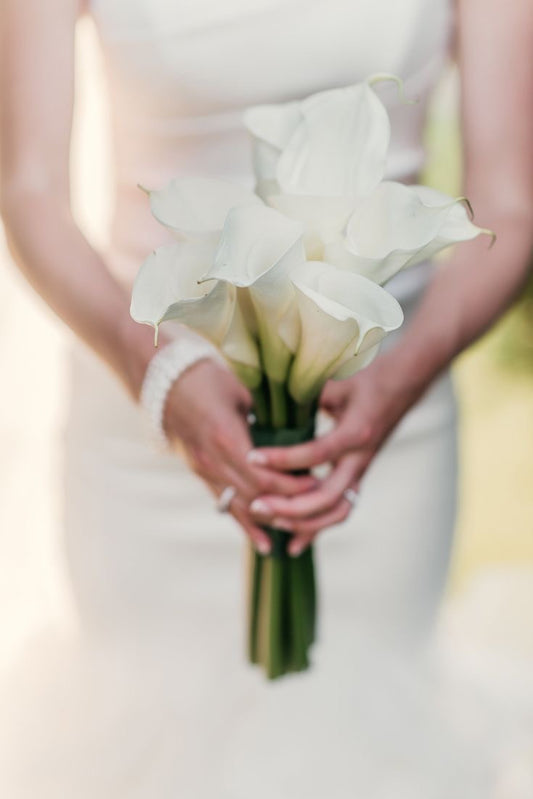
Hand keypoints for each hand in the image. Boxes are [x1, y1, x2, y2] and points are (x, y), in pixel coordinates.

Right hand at [163, 358, 316, 553]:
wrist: (163, 381)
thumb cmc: (208, 377)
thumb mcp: (243, 391)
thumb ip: (268, 415)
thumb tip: (303, 430)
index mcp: (226, 437)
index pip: (265, 475)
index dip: (292, 484)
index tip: (317, 482)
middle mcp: (212, 460)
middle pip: (256, 495)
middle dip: (288, 502)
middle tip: (316, 502)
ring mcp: (202, 470)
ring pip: (241, 507)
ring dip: (271, 519)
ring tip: (300, 530)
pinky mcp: (198, 474)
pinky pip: (225, 505)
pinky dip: (248, 525)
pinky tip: (266, 545)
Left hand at [247, 360, 419, 554]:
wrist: (403, 384)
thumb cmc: (366, 378)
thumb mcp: (336, 382)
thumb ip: (307, 393)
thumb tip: (267, 396)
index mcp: (355, 433)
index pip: (315, 453)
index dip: (282, 458)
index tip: (250, 457)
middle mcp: (360, 459)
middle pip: (325, 496)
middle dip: (289, 506)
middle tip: (256, 505)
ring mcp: (360, 472)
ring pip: (334, 512)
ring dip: (302, 523)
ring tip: (270, 522)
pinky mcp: (357, 478)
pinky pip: (338, 512)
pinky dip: (316, 530)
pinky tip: (293, 546)